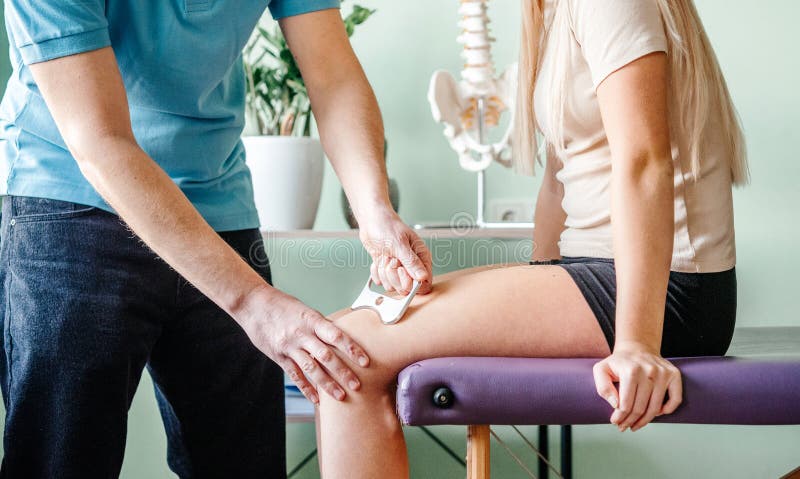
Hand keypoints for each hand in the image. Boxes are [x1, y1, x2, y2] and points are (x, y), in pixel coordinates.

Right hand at [236, 285, 369, 404]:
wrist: (253, 304)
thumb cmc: (283, 305)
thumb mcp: (305, 310)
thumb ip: (321, 325)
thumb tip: (341, 338)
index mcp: (312, 320)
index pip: (336, 335)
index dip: (352, 349)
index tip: (365, 361)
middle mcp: (301, 334)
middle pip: (326, 355)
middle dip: (343, 372)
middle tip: (357, 386)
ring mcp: (289, 346)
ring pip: (311, 368)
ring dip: (327, 384)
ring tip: (340, 396)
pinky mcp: (279, 356)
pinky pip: (294, 375)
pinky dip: (306, 388)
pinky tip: (316, 399)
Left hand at [360, 209, 432, 295]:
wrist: (371, 221)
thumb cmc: (387, 227)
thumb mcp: (399, 244)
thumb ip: (411, 262)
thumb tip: (423, 277)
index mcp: (421, 258)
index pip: (424, 282)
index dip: (412, 282)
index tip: (401, 270)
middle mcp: (411, 266)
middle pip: (406, 288)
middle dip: (394, 275)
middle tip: (390, 260)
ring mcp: (399, 269)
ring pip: (392, 286)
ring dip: (384, 272)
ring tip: (384, 256)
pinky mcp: (386, 270)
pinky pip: (381, 281)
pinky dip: (376, 271)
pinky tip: (378, 259)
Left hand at [592, 341, 682, 431]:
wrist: (637, 348)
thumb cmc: (618, 362)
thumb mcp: (601, 370)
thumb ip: (603, 387)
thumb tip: (615, 404)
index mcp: (631, 371)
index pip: (626, 404)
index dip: (620, 417)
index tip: (615, 422)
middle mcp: (650, 371)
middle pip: (641, 408)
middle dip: (630, 421)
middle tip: (623, 427)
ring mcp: (664, 373)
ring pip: (656, 408)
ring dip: (645, 421)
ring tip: (635, 425)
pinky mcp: (674, 375)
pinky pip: (675, 399)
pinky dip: (666, 410)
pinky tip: (655, 413)